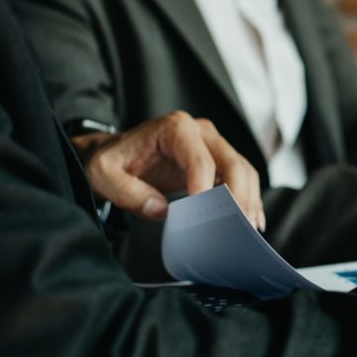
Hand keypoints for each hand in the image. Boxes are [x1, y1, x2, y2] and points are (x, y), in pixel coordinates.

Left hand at [72, 111, 264, 227]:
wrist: (115, 155)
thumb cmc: (112, 162)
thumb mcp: (104, 175)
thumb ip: (129, 193)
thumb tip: (161, 210)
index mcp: (174, 128)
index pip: (200, 159)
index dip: (204, 187)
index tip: (203, 212)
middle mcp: (199, 132)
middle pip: (232, 162)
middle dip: (239, 196)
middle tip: (240, 226)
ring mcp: (212, 145)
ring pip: (243, 170)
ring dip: (249, 199)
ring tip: (249, 228)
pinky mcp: (216, 161)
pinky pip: (241, 177)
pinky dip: (248, 198)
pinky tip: (251, 219)